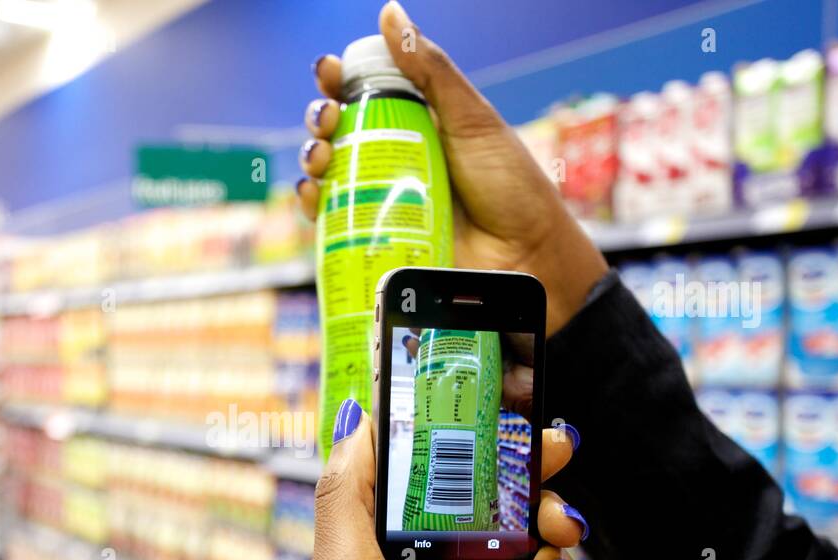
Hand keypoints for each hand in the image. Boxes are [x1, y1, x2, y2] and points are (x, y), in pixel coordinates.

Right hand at [298, 0, 607, 337]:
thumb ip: (431, 70)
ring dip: (311, 157)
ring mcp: (384, 200)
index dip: (340, 79)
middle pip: (339, 132)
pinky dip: (313, 204)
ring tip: (321, 156)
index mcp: (419, 123)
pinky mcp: (376, 239)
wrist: (525, 257)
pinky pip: (332, 221)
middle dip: (320, 118)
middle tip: (327, 118)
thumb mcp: (472, 119)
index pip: (368, 93)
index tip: (329, 72)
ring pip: (329, 173)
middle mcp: (396, 159)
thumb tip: (390, 14)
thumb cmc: (511, 186)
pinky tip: (315, 194)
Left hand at [310, 399, 586, 559]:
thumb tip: (355, 416)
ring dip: (550, 538)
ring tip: (556, 544)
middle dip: (524, 473)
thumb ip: (345, 496)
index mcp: (378, 553)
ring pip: (527, 546)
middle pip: (485, 501)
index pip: (420, 473)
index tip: (494, 397)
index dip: (456, 434)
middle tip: (557, 448)